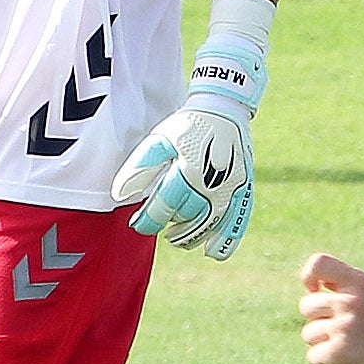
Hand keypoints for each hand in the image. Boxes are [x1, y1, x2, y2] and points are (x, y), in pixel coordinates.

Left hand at [110, 32, 261, 256]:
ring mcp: (230, 189)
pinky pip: (238, 222)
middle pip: (186, 218)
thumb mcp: (159, 139)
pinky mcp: (244, 190)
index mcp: (187, 171)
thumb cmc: (188, 125)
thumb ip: (139, 167)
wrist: (225, 110)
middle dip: (168, 225)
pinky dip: (226, 241)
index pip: (163, 207)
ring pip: (209, 225)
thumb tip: (119, 195)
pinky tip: (212, 253)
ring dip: (191, 236)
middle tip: (156, 226)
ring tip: (176, 238)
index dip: (148, 220)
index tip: (137, 224)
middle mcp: (211, 184)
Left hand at [301, 252, 363, 363]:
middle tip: (347, 334)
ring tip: (352, 349)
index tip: (315, 291)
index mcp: (362, 283)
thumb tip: (313, 286)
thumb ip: (349, 290)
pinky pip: (313, 356)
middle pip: (306, 305)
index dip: (309, 276)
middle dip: (319, 322)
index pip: (319, 263)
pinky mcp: (339, 353)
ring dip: (324, 345)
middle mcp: (352, 301)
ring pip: (308, 333)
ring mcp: (345, 327)